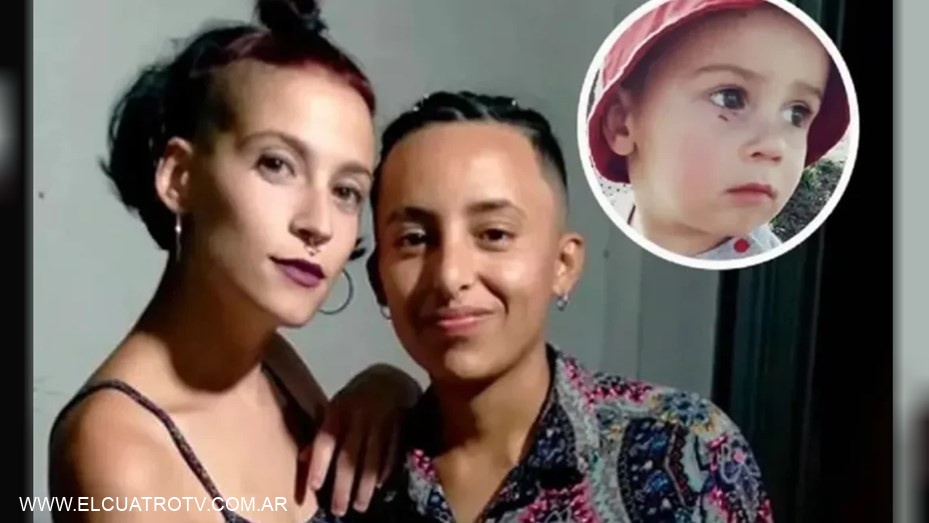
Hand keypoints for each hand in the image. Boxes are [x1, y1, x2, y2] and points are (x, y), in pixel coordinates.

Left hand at [301, 364, 420, 515]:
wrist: (388, 378)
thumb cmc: (355, 398)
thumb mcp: (335, 409)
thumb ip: (322, 434)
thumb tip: (303, 459)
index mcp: (338, 410)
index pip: (326, 440)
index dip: (320, 464)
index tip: (314, 487)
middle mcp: (359, 416)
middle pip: (350, 456)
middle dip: (344, 485)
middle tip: (339, 510)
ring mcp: (381, 422)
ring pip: (372, 459)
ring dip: (366, 486)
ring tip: (361, 505)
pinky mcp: (399, 426)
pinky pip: (392, 453)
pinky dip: (385, 471)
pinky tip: (380, 486)